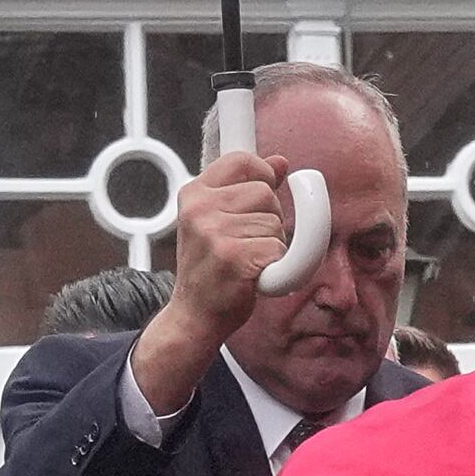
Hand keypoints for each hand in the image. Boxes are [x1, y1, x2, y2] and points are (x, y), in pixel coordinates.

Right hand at [129, 150, 292, 414]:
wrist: (194, 315)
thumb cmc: (210, 268)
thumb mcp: (218, 220)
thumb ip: (246, 188)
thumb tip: (280, 162)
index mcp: (194, 194)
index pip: (241, 161)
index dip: (263, 173)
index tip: (266, 188)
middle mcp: (199, 208)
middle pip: (266, 193)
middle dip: (269, 219)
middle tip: (248, 243)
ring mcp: (213, 232)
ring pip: (275, 224)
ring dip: (272, 245)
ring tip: (247, 261)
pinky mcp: (233, 257)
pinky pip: (278, 250)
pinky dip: (276, 267)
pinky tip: (253, 276)